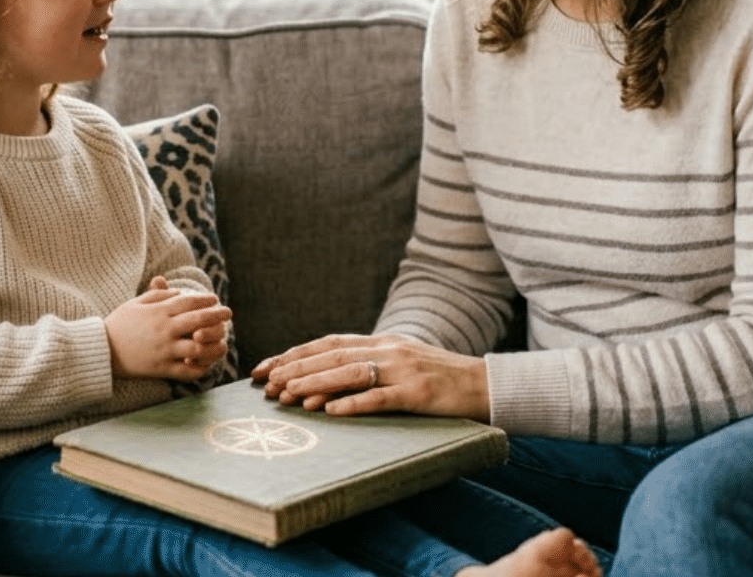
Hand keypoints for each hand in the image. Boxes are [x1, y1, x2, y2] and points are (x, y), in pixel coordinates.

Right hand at [107, 281, 232, 381]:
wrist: (102, 350)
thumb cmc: (118, 324)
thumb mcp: (135, 304)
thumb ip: (158, 296)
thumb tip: (179, 292)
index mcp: (158, 313)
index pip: (188, 302)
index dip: (205, 300)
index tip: (215, 299)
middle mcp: (164, 330)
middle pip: (198, 322)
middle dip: (217, 316)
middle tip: (228, 314)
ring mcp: (164, 351)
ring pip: (197, 349)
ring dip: (213, 345)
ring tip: (223, 342)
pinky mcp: (161, 369)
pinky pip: (186, 371)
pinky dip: (199, 368)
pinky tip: (206, 364)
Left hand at [251, 332, 489, 418]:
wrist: (487, 384)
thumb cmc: (440, 378)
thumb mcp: (401, 362)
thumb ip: (369, 364)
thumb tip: (324, 378)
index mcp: (382, 341)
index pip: (328, 343)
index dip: (294, 354)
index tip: (266, 368)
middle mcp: (389, 350)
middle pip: (332, 355)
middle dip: (296, 368)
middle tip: (268, 383)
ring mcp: (404, 370)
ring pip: (350, 372)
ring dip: (316, 383)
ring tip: (288, 395)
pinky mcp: (419, 393)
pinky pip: (381, 398)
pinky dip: (354, 403)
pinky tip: (331, 412)